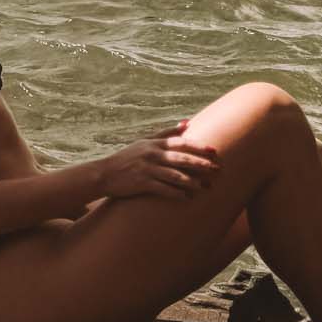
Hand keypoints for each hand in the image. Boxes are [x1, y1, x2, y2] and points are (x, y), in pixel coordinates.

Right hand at [95, 122, 220, 201]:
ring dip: (192, 182)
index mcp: (155, 143)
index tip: (214, 151)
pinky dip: (177, 193)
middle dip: (201, 164)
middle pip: (181, 158)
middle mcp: (152, 154)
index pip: (181, 142)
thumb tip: (187, 123)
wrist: (104, 174)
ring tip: (206, 187)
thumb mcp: (145, 142)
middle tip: (217, 169)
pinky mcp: (142, 183)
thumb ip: (166, 133)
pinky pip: (163, 189)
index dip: (199, 146)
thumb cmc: (127, 157)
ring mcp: (147, 169)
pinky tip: (187, 198)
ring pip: (175, 175)